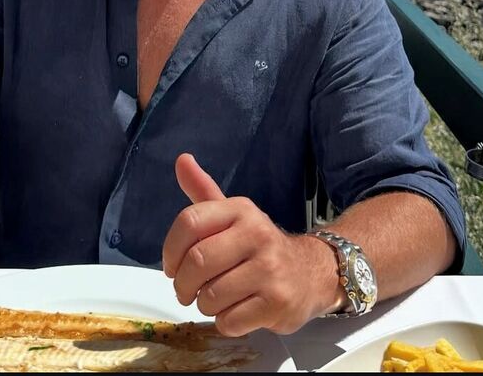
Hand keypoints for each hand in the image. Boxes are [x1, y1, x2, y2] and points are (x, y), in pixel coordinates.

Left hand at [162, 153, 342, 335]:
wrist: (312, 272)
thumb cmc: (259, 246)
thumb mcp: (233, 215)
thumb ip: (204, 191)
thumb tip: (181, 160)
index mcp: (241, 210)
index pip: (190, 222)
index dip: (170, 250)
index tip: (172, 266)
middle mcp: (257, 234)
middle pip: (197, 263)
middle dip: (183, 285)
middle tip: (187, 291)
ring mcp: (270, 269)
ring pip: (210, 296)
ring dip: (204, 305)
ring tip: (215, 299)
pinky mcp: (277, 303)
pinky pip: (230, 321)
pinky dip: (224, 322)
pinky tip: (236, 311)